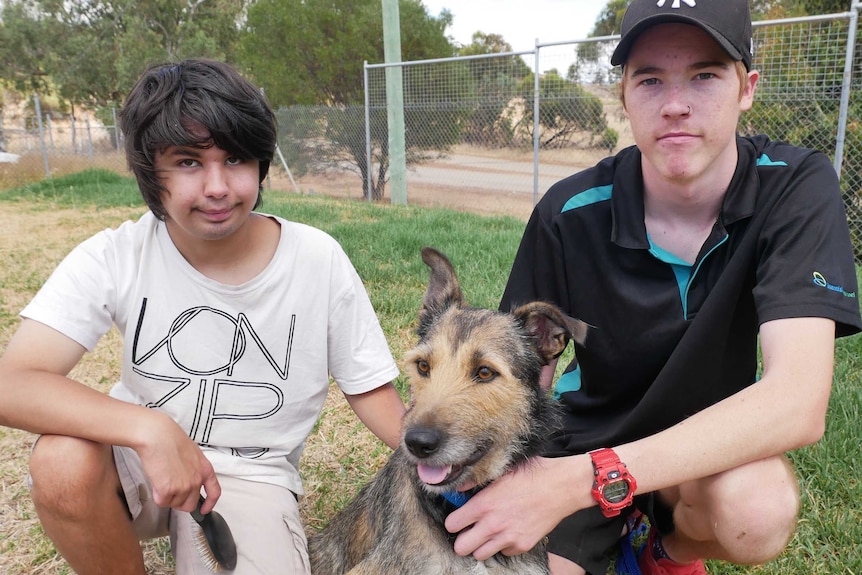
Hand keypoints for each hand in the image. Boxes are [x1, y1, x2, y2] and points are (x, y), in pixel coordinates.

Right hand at [133, 410, 220, 513]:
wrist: (158, 436)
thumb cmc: (171, 439)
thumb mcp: (192, 454)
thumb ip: (193, 469)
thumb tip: (186, 480)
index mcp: (205, 469)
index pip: (214, 492)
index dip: (209, 504)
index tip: (204, 510)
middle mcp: (197, 480)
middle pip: (189, 504)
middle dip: (178, 501)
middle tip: (169, 490)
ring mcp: (184, 486)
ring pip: (174, 503)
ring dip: (166, 496)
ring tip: (162, 477)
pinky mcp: (168, 490)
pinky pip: (162, 502)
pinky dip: (157, 495)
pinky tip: (156, 481)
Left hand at [444, 456, 583, 559]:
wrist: (561, 487)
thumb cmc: (531, 475)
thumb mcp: (500, 473)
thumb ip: (476, 483)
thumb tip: (459, 488)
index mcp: (483, 505)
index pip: (452, 524)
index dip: (454, 521)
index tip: (460, 518)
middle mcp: (492, 525)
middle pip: (461, 547)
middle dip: (463, 539)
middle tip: (470, 530)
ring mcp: (507, 538)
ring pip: (480, 554)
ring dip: (481, 545)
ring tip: (489, 532)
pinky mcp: (522, 545)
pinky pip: (503, 553)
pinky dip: (503, 545)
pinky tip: (509, 531)